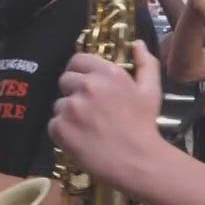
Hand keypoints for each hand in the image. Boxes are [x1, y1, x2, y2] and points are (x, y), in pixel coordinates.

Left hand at [50, 41, 169, 191]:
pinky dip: (62, 132)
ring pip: (59, 104)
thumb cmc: (144, 125)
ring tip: (86, 128)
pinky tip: (79, 139)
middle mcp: (86, 86)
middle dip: (73, 93)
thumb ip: (145, 64)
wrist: (137, 161)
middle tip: (88, 110)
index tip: (86, 85)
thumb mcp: (151, 91)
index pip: (77, 60)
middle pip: (65, 81)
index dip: (80, 72)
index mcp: (107, 73)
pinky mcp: (60, 128)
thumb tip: (136, 43)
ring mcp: (71, 107)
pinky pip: (53, 124)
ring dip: (68, 114)